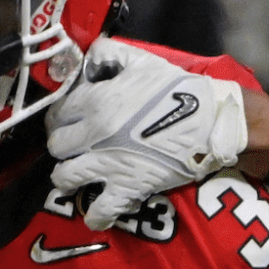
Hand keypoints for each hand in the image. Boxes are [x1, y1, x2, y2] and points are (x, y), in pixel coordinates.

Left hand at [46, 37, 247, 229]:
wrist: (211, 121)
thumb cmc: (178, 89)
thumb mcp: (142, 60)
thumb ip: (109, 53)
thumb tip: (89, 57)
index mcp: (97, 101)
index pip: (59, 112)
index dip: (61, 117)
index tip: (66, 121)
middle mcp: (94, 134)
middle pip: (57, 145)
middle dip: (61, 145)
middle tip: (70, 146)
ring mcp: (108, 163)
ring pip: (65, 176)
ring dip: (65, 178)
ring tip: (70, 177)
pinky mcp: (128, 187)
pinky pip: (101, 208)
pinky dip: (95, 215)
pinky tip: (94, 215)